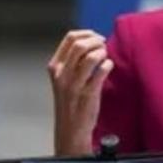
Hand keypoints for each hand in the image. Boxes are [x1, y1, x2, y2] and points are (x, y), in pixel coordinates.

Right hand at [47, 29, 114, 155]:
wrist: (70, 128)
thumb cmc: (70, 101)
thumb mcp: (63, 78)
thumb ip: (72, 60)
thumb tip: (90, 40)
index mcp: (55, 66)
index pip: (69, 38)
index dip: (87, 33)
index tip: (96, 37)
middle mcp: (62, 74)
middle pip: (80, 44)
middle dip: (96, 40)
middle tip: (103, 45)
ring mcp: (74, 84)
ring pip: (90, 56)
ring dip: (102, 52)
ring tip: (105, 56)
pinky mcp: (88, 93)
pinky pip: (101, 71)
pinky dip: (108, 65)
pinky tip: (108, 67)